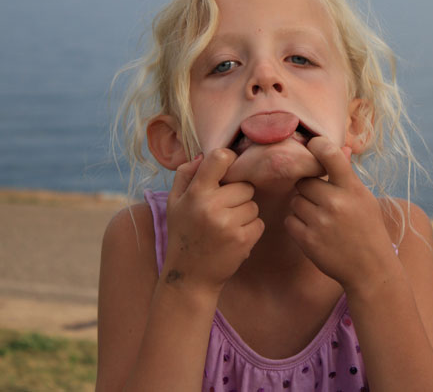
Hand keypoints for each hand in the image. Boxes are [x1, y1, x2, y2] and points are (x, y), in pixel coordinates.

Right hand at [162, 149, 263, 294]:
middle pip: (244, 185)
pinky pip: (259, 222)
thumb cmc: (183, 234)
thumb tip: (204, 155)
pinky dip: (250, 229)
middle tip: (223, 209)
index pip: (220, 158)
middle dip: (238, 195)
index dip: (229, 159)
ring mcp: (228, 224)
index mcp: (195, 193)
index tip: (228, 169)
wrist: (190, 277)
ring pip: (253, 204)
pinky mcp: (243, 240)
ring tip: (226, 225)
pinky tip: (234, 237)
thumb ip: (185, 175)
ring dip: (245, 213)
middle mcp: (211, 206)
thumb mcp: (174, 203)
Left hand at [284, 137, 398, 293]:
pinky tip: (313, 231)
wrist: (370, 269)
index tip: (312, 146)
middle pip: (304, 182)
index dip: (317, 146)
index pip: (330, 155)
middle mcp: (335, 203)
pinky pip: (290, 220)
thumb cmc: (368, 230)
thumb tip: (342, 148)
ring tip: (320, 218)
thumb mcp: (365, 199)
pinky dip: (297, 224)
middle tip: (320, 200)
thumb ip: (348, 176)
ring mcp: (320, 222)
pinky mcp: (307, 240)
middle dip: (309, 189)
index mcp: (352, 189)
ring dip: (302, 207)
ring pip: (295, 201)